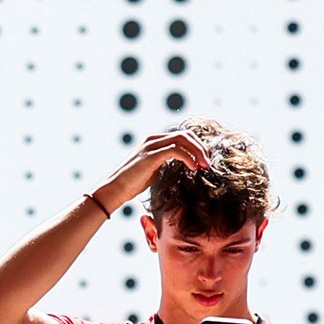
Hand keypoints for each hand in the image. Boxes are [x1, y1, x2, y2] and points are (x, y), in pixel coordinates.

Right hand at [94, 129, 212, 213]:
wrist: (115, 189)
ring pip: (182, 139)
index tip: (205, 161)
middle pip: (185, 135)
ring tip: (205, 165)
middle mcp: (154, 139)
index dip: (197, 146)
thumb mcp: (154, 171)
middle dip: (200, 147)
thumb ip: (166, 165)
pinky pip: (175, 150)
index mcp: (156, 142)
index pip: (182, 137)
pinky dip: (188, 157)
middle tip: (208, 163)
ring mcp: (152, 146)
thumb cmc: (133, 184)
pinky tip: (194, 168)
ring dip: (198, 151)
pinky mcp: (151, 155)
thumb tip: (182, 169)